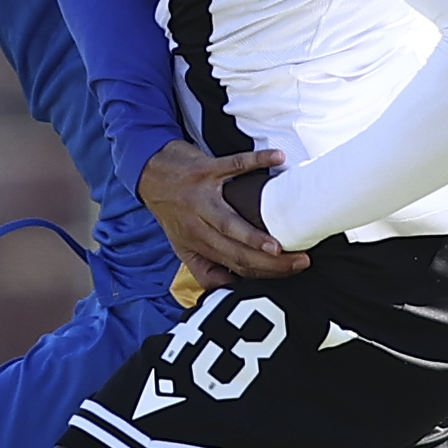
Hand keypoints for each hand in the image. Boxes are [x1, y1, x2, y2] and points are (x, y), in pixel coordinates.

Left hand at [138, 139, 309, 281]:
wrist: (147, 172)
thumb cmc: (171, 210)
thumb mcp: (181, 244)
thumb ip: (205, 269)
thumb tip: (232, 289)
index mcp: (197, 242)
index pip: (234, 265)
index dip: (264, 272)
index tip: (294, 271)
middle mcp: (198, 222)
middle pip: (234, 249)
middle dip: (267, 262)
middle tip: (300, 261)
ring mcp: (201, 195)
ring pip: (228, 220)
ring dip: (253, 235)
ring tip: (280, 244)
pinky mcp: (204, 169)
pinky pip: (233, 165)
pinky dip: (256, 161)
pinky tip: (278, 159)